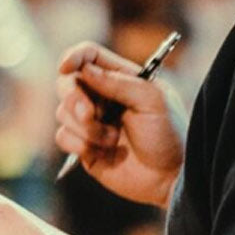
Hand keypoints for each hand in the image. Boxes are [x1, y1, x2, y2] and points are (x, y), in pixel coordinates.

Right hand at [55, 40, 185, 206]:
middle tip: (89, 114)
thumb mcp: (152, 100)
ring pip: (63, 112)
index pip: (89, 56)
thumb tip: (85, 70)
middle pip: (67, 82)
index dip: (74, 57)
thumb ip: (119, 82)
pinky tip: (102, 151)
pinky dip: (78, 143)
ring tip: (112, 139)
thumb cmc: (169, 134)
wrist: (170, 177)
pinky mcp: (85, 147)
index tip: (66, 67)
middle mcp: (103, 98)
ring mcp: (92, 123)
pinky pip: (63, 137)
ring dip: (85, 127)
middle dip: (73, 97)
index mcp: (121, 79)